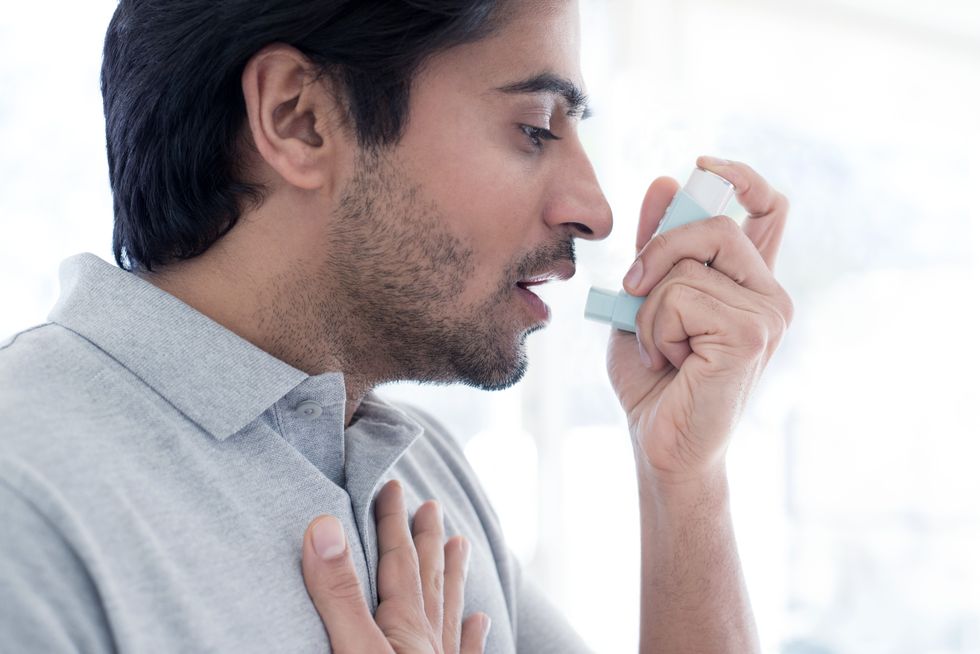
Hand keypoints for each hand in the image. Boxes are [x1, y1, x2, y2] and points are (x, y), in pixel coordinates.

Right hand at [301, 479, 490, 652]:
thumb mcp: (352, 649)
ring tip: (460, 546)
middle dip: (426, 539)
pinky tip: (480, 620)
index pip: (399, 561)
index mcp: (405, 626)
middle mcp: (429, 643)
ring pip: (447, 610)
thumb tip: (326, 526)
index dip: (392, 523)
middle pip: (427, 579)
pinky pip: (463, 653)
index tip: (392, 488)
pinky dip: (471, 635)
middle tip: (433, 507)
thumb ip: (339, 593)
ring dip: (450, 575)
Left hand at [607, 157, 793, 483]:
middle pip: (714, 224)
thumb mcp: (643, 301)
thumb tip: (665, 183)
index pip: (767, 207)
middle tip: (634, 290)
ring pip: (686, 267)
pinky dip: (656, 328)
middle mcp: (767, 293)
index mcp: (747, 282)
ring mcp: (767, 314)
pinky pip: (682, 298)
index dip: (741, 175)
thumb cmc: (653, 379)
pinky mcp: (751, 334)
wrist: (659, 443)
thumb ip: (655, 247)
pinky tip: (672, 362)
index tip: (701, 165)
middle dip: (658, 249)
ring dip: (650, 309)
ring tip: (663, 349)